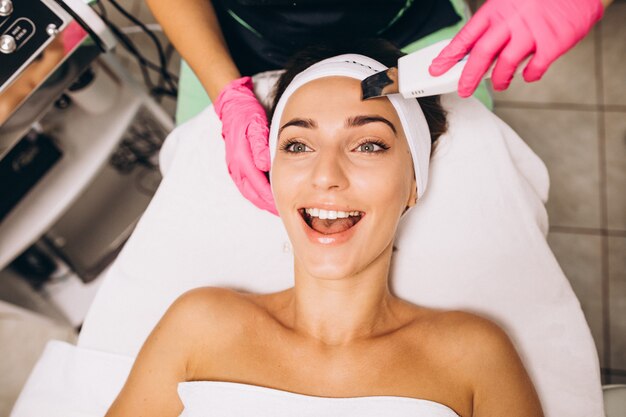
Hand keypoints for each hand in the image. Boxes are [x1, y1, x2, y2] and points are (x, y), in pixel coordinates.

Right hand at [213, 77, 277, 215]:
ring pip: (250, 191)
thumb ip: (260, 145)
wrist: (233, 106)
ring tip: (277, 207)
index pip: (258, 186)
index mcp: (241, 159)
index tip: (284, 206)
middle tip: (283, 212)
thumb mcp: (255, 125)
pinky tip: (268, 195)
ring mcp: (235, 166)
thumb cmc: (247, 114)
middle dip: (268, 205)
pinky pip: (247, 184)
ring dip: (263, 201)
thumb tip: (264, 164)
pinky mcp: (237, 165)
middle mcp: (236, 166)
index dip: (271, 198)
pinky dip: (258, 192)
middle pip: (253, 193)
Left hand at [429, 0, 603, 96]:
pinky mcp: (553, 43)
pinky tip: (527, 74)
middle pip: (481, 55)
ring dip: (498, 80)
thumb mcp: (510, 3)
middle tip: (463, 90)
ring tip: (499, 83)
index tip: (436, 69)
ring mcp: (532, 33)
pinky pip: (535, 69)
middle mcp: (512, 21)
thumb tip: (473, 51)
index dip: (449, 55)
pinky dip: (529, 76)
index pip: (466, 36)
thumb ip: (493, 25)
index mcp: (497, 10)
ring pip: (505, 65)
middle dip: (467, 77)